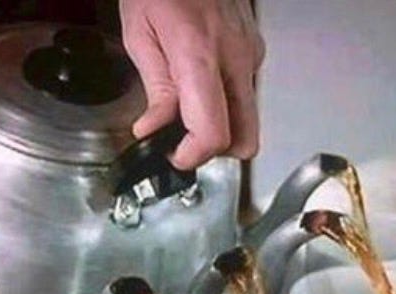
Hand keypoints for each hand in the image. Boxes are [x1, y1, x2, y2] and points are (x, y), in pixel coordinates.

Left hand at [120, 0, 264, 168]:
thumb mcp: (140, 35)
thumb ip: (156, 90)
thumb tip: (154, 131)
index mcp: (200, 55)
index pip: (213, 132)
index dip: (193, 156)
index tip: (172, 155)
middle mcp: (235, 58)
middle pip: (245, 138)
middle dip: (213, 151)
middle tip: (181, 141)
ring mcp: (251, 53)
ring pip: (248, 119)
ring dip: (219, 127)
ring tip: (185, 110)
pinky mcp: (254, 49)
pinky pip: (244, 93)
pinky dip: (222, 102)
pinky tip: (199, 85)